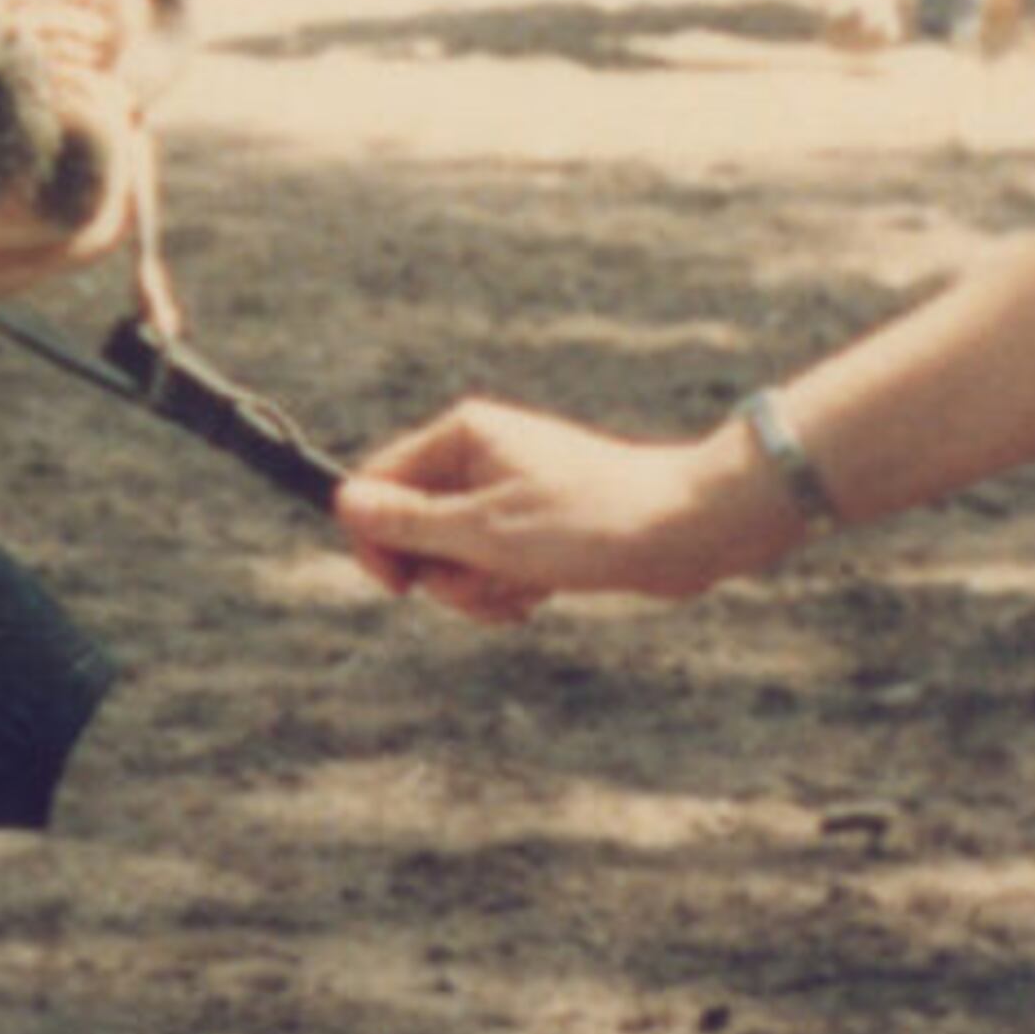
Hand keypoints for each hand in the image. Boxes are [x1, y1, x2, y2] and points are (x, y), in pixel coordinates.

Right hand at [333, 399, 774, 623]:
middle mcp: (479, 456)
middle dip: (440, 572)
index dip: (376, 540)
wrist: (690, 529)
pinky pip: (489, 565)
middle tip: (482, 585)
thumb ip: (409, 522)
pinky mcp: (534, 525)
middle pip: (412, 527)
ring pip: (451, 555)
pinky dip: (505, 590)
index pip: (377, 484)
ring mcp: (507, 492)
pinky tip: (540, 597)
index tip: (399, 587)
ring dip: (477, 588)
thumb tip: (344, 504)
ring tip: (525, 591)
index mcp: (462, 436)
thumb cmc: (591, 521)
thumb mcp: (486, 531)